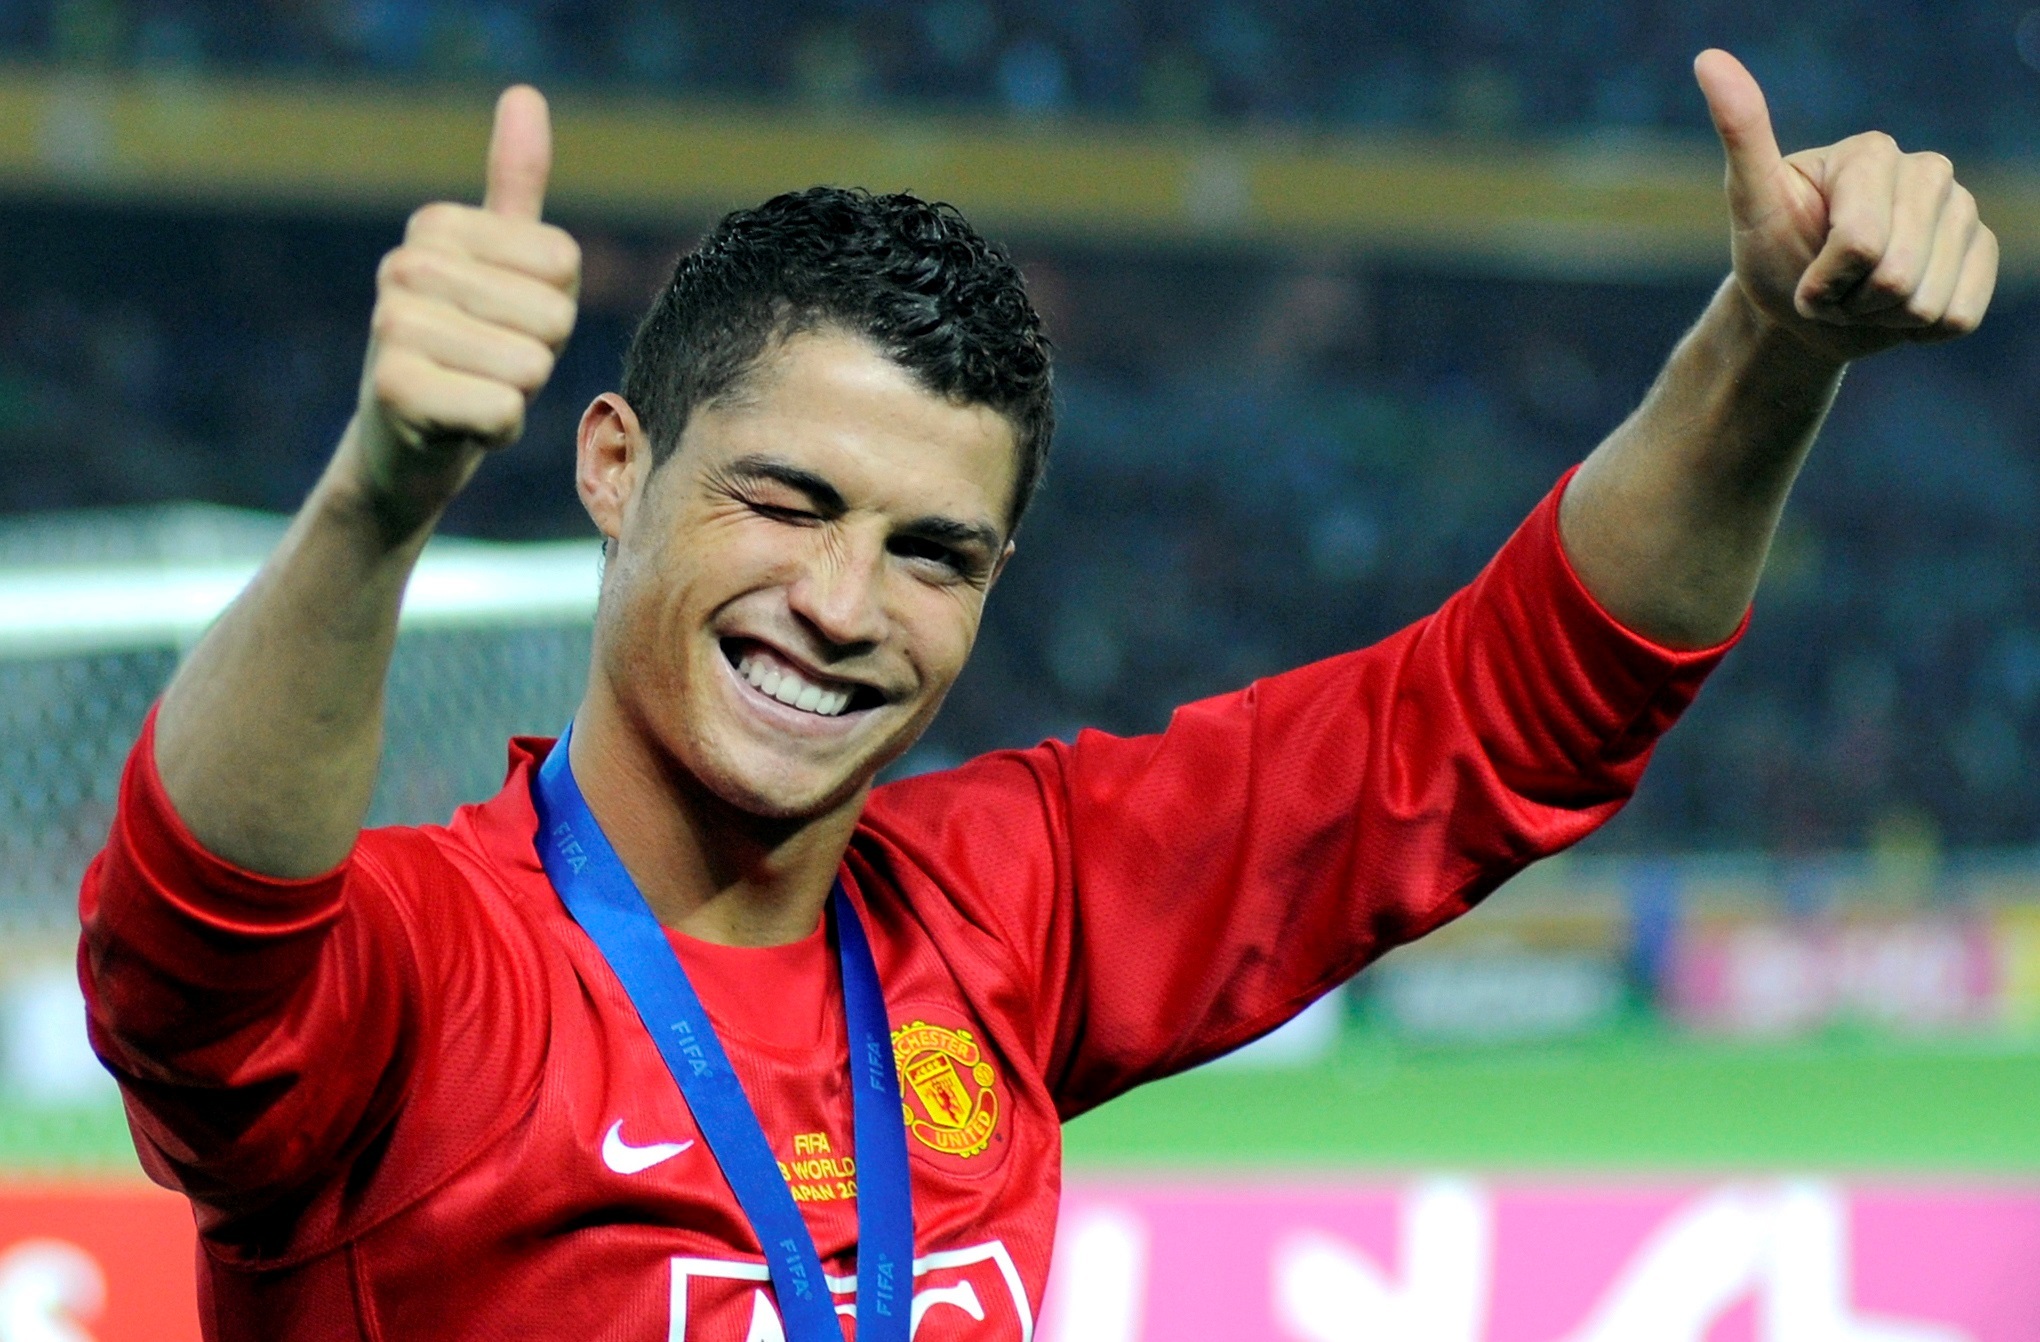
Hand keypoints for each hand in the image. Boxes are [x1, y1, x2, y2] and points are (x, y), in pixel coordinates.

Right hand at [352, 85, 580, 507]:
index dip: (552, 311)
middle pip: (552, 315)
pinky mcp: (393, 389)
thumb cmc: (469, 353)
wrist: (402, 448)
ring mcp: (391, 324)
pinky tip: (458, 426)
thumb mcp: (500, 267)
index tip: (504, 324)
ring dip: (516, 396)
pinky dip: (496, 432)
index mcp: (436, 225)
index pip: (563, 263)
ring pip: (530, 366)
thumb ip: (515, 186)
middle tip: (486, 368)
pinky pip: (503, 410)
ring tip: (471, 392)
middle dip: (535, 358)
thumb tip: (524, 93)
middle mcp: (404, 263)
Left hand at [1696, 49, 1997, 364]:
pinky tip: (1896, 309)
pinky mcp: (1982, 253)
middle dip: (1851, 301)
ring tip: (1860, 296)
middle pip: (1896, 277)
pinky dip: (1919, 332)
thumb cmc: (1773, 255)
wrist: (1803, 311)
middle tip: (1831, 288)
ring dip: (1881, 319)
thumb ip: (1741, 133)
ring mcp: (1963, 212)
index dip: (1822, 282)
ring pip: (1928, 303)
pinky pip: (1959, 316)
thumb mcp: (1749, 202)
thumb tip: (1708, 59)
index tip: (1802, 272)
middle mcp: (1928, 172)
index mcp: (1872, 153)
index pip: (1859, 245)